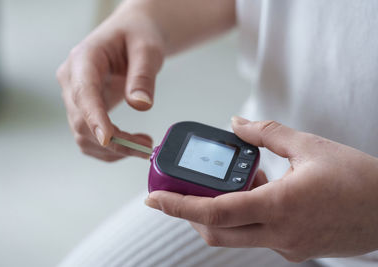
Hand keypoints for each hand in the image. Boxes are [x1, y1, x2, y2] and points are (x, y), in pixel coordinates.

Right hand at [56, 2, 164, 160]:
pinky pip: (89, 137)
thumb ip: (143, 75)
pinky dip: (109, 149)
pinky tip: (129, 145)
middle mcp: (72, 79)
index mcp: (83, 59)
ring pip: (83, 136)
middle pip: (82, 121)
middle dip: (114, 141)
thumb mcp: (147, 49)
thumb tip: (140, 105)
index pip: (84, 93)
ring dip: (112, 149)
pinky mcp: (84, 109)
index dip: (94, 119)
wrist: (131, 35)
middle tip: (146, 147)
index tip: (108, 139)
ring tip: (143, 146)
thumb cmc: (136, 35)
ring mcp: (75, 96)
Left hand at [145, 117, 377, 261]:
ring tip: (228, 183)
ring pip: (234, 236)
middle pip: (215, 231)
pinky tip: (256, 193)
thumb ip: (266, 133)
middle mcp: (278, 234)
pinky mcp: (293, 249)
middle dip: (190, 212)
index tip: (154, 199)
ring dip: (218, 213)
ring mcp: (286, 246)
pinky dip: (243, 217)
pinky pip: (255, 236)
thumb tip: (236, 123)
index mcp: (279, 207)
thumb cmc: (358, 179)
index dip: (178, 206)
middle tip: (180, 190)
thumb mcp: (309, 146)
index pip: (213, 213)